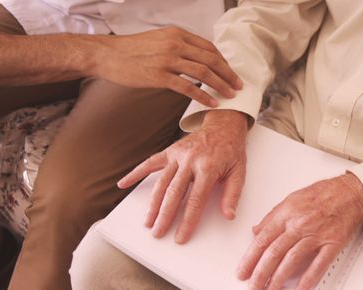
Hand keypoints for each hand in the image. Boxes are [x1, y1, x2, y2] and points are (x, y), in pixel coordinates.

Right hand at [89, 27, 242, 106]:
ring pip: (204, 73)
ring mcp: (168, 59)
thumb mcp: (158, 39)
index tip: (231, 72)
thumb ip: (177, 45)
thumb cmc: (131, 49)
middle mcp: (176, 44)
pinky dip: (203, 96)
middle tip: (238, 86)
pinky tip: (211, 103)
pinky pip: (188, 87)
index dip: (223, 61)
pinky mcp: (159, 75)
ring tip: (230, 95)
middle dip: (228, 74)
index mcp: (177, 34)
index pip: (209, 47)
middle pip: (211, 60)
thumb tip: (196, 58)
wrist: (106, 55)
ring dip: (221, 85)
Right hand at [117, 110, 248, 242]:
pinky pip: (151, 163)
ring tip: (148, 221)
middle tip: (158, 232)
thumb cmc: (231, 151)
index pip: (196, 199)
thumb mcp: (239, 172)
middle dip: (165, 215)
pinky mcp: (170, 150)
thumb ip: (232, 194)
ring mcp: (178, 155)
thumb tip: (229, 215)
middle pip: (175, 193)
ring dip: (153, 203)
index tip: (181, 236)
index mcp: (208, 168)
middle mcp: (190, 161)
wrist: (223, 125)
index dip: (188, 220)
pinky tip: (123, 183)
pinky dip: (136, 173)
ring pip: (161, 182)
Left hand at [237, 173, 362, 289]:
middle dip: (260, 273)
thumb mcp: (292, 199)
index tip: (243, 271)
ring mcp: (316, 235)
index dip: (250, 258)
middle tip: (252, 286)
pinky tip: (300, 289)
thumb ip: (272, 217)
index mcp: (287, 214)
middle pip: (274, 252)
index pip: (263, 239)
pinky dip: (308, 279)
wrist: (350, 192)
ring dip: (278, 278)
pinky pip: (319, 264)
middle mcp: (300, 224)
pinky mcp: (332, 243)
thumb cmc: (323, 194)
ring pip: (292, 260)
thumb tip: (256, 231)